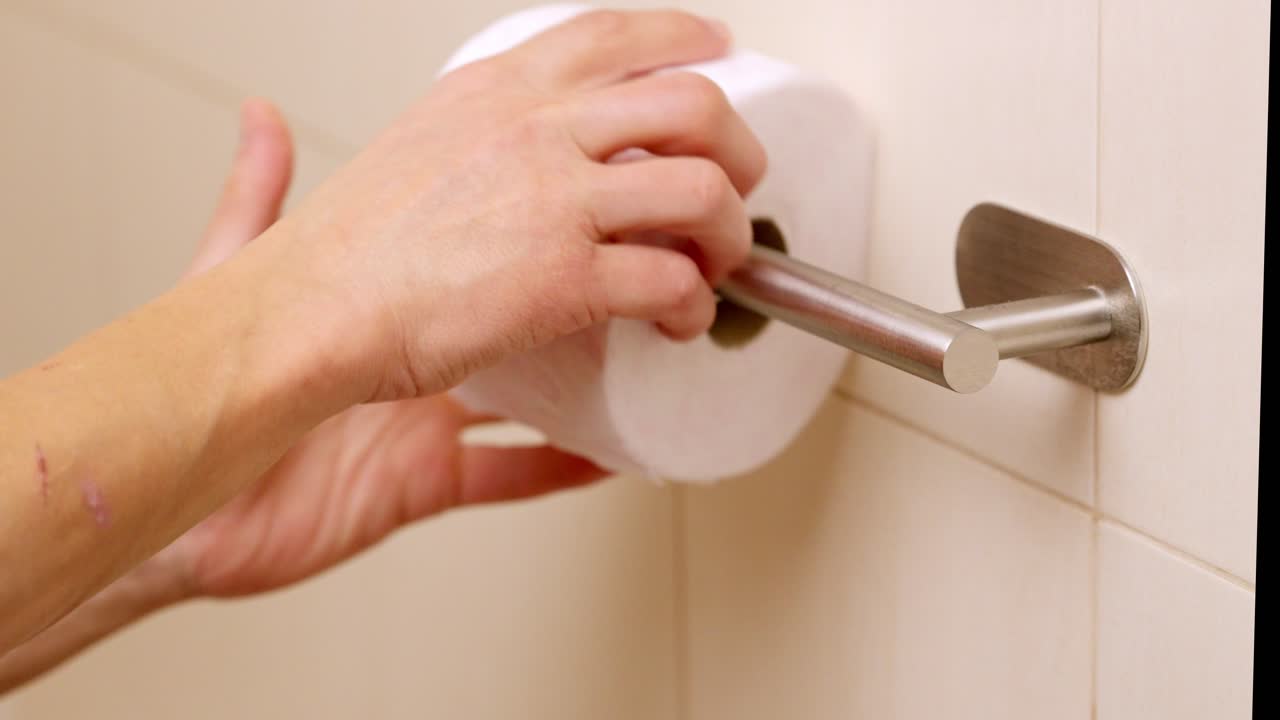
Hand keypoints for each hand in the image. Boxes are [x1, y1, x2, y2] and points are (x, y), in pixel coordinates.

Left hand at [149, 101, 604, 597]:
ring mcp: (424, 425)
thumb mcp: (235, 272)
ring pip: (531, 404)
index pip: (465, 261)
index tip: (565, 207)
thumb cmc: (214, 392)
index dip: (517, 236)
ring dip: (584, 386)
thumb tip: (258, 113)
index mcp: (380, 306)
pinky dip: (566, 468)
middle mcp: (412, 361)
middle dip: (570, 299)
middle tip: (628, 269)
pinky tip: (612, 454)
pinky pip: (515, 476)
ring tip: (643, 355)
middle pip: (512, 325)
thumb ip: (255, 194)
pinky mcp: (427, 483)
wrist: (191, 494)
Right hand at [270, 9, 765, 400]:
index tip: (715, 50)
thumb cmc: (350, 247)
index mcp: (501, 90)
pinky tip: (677, 321)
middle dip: (739, 149)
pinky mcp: (565, 279)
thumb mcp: (415, 141)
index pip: (616, 35)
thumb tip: (533, 142)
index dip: (683, 38)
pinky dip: (693, 307)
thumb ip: (479, 127)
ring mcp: (556, 200)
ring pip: (704, 191)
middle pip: (694, 104)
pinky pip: (673, 282)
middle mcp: (537, 129)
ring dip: (729, 235)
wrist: (311, 311)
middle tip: (735, 189)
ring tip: (713, 267)